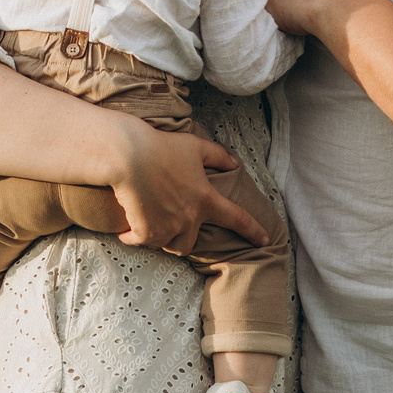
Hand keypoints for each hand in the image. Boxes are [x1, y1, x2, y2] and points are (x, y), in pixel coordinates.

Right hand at [102, 123, 271, 254]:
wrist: (127, 155)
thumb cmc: (162, 146)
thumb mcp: (194, 146)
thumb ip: (217, 156)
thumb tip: (234, 163)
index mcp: (206, 198)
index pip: (237, 218)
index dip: (253, 230)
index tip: (265, 241)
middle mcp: (190, 218)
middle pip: (189, 244)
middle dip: (181, 238)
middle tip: (169, 227)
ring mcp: (167, 227)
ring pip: (167, 245)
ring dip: (160, 239)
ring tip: (150, 225)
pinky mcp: (145, 231)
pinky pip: (141, 242)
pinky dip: (133, 237)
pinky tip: (127, 230)